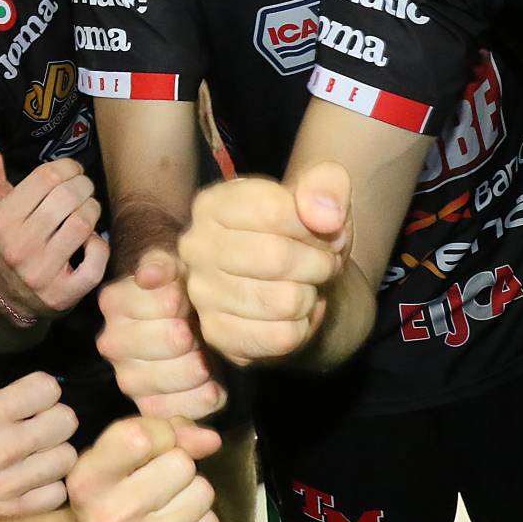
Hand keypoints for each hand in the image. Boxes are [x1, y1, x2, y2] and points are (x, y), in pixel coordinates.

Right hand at [0, 129, 108, 322]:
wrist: (8, 295)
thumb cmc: (6, 237)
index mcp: (1, 221)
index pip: (47, 177)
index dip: (67, 167)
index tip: (71, 172)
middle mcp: (18, 247)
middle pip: (69, 198)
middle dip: (84, 187)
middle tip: (83, 189)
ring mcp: (41, 273)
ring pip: (84, 224)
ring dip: (93, 211)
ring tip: (87, 210)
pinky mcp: (64, 294)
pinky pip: (97, 259)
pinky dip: (100, 246)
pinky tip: (90, 243)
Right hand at [0, 370, 76, 520]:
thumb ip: (0, 398)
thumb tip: (35, 398)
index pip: (48, 388)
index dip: (43, 388)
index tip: (34, 395)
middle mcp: (1, 446)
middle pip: (66, 421)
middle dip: (53, 416)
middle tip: (37, 422)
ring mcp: (7, 482)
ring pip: (66, 458)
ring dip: (53, 451)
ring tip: (35, 451)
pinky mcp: (8, 509)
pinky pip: (56, 494)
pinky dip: (48, 484)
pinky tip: (32, 476)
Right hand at [67, 417, 219, 521]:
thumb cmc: (105, 491)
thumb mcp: (112, 453)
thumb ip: (159, 432)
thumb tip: (211, 439)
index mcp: (88, 482)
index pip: (140, 437)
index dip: (156, 432)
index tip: (146, 445)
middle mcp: (112, 516)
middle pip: (182, 463)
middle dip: (173, 463)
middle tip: (152, 478)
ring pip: (203, 491)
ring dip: (189, 490)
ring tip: (163, 499)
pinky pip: (210, 521)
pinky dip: (198, 517)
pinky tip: (173, 519)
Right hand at [96, 250, 224, 421]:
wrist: (195, 326)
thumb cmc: (184, 293)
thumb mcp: (176, 267)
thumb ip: (162, 265)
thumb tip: (147, 276)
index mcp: (114, 302)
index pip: (163, 303)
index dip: (186, 302)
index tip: (190, 300)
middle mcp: (111, 342)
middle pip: (169, 340)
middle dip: (194, 335)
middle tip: (200, 332)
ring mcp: (127, 378)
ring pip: (168, 378)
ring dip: (198, 368)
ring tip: (207, 357)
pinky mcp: (147, 407)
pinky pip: (178, 409)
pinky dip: (202, 398)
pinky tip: (212, 384)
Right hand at [176, 164, 350, 366]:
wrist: (296, 281)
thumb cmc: (302, 233)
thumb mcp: (321, 195)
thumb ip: (327, 184)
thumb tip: (325, 217)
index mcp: (212, 203)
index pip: (271, 211)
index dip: (315, 224)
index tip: (325, 229)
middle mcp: (195, 246)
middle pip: (276, 258)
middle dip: (318, 264)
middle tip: (323, 263)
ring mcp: (201, 293)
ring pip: (283, 301)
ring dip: (310, 296)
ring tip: (304, 285)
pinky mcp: (218, 334)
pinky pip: (281, 337)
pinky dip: (301, 327)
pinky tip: (291, 313)